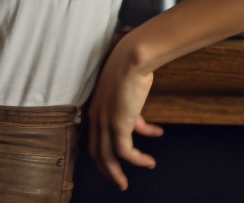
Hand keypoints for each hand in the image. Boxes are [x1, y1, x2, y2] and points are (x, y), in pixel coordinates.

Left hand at [87, 41, 163, 190]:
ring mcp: (105, 122)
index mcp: (95, 109)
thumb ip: (133, 114)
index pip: (94, 138)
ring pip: (107, 157)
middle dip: (105, 169)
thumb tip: (143, 127)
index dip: (104, 152)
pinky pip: (126, 152)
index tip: (119, 160)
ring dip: (116, 173)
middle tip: (116, 181)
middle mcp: (95, 117)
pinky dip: (137, 160)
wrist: (132, 59)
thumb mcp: (129, 97)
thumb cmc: (131, 71)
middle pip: (95, 152)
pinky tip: (149, 162)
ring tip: (124, 184)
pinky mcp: (118, 124)